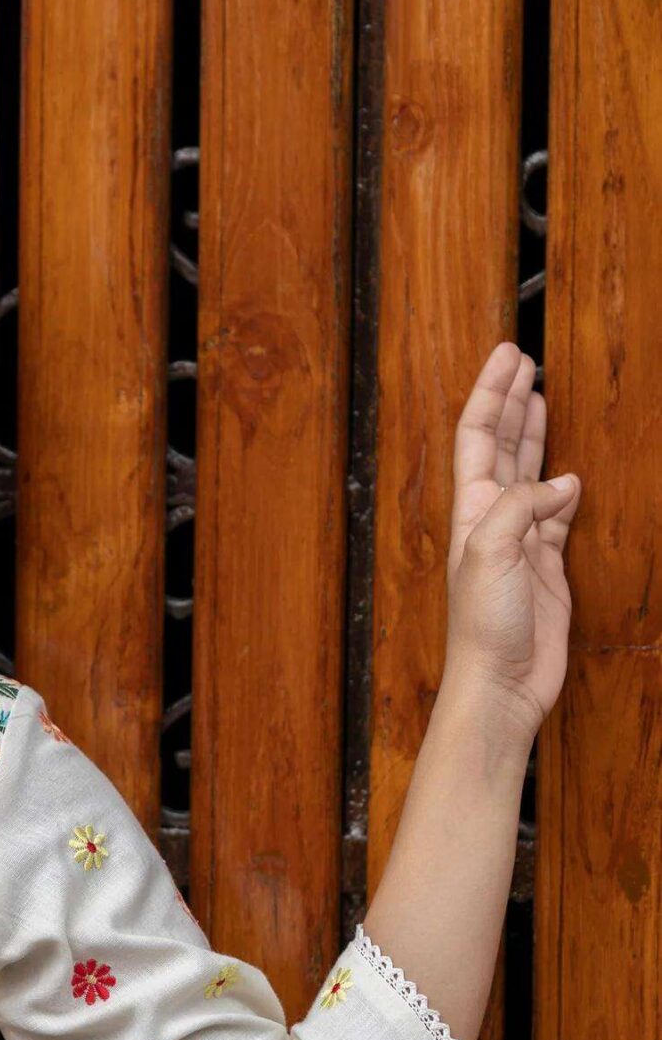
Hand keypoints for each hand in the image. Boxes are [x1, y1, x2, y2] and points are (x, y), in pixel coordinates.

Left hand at [444, 342, 581, 735]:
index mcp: (470, 510)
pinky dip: (562, 489)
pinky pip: (555, 515)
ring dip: (531, 435)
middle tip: (523, 360)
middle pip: (500, 445)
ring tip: (539, 397)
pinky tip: (569, 472)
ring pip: (527, 473)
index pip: (477, 436)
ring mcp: (519, 542)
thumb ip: (521, 507)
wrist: (501, 685)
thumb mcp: (491, 552)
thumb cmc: (484, 628)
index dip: (491, 393)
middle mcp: (491, 520)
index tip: (508, 354)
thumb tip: (561, 483)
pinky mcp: (545, 566)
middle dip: (510, 402)